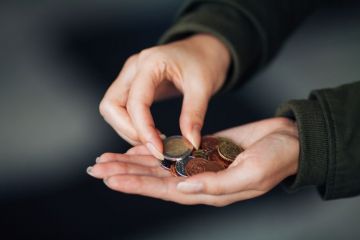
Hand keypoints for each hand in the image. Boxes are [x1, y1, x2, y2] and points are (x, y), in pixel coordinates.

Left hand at [88, 117, 298, 205]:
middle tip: (97, 168)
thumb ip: (217, 184)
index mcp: (208, 189)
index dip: (136, 184)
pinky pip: (172, 150)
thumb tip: (184, 189)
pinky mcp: (202, 147)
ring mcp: (199, 163)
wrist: (289, 140)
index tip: (111, 178)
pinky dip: (153, 148)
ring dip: (133, 161)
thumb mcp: (251, 174)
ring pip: (159, 164)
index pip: (164, 190)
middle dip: (125, 173)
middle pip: (154, 178)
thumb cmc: (276, 158)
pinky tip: (136, 147)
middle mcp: (198, 179)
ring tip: (108, 159)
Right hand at [99, 34, 229, 158]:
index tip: (159, 150)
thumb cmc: (204, 63)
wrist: (203, 51)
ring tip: (154, 142)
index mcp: (151, 63)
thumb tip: (189, 144)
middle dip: (128, 131)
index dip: (144, 129)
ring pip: (111, 109)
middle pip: (111, 105)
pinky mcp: (132, 85)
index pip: (135, 101)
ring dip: (127, 130)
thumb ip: (194, 115)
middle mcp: (134, 67)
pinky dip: (130, 125)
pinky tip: (151, 133)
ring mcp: (130, 75)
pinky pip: (120, 109)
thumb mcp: (204, 87)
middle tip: (154, 146)